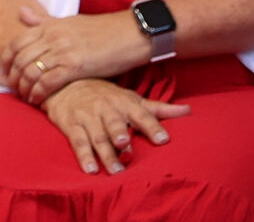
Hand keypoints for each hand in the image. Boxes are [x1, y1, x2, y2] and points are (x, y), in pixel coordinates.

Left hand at [4, 6, 152, 102]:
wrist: (130, 34)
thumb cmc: (101, 30)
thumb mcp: (68, 21)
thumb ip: (43, 20)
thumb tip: (21, 11)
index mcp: (49, 26)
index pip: (16, 43)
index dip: (6, 59)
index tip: (4, 72)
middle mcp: (52, 37)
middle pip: (20, 59)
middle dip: (13, 77)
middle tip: (13, 89)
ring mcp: (62, 51)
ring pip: (31, 71)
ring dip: (24, 87)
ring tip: (25, 97)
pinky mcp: (75, 66)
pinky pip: (48, 81)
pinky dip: (39, 92)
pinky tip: (37, 100)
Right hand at [40, 78, 188, 174]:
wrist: (64, 83)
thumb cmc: (104, 94)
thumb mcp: (130, 98)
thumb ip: (158, 109)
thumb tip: (188, 111)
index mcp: (123, 102)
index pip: (140, 114)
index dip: (151, 125)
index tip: (163, 139)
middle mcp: (105, 109)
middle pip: (113, 123)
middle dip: (118, 133)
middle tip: (125, 146)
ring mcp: (86, 117)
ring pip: (97, 136)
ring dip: (105, 153)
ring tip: (115, 170)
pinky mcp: (70, 124)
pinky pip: (77, 141)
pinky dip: (84, 156)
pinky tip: (90, 170)